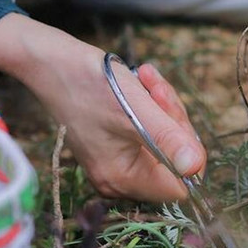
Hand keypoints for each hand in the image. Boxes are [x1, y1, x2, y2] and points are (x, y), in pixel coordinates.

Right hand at [0, 14, 205, 201]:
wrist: (51, 62)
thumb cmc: (88, 83)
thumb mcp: (135, 108)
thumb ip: (167, 139)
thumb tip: (196, 167)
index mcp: (122, 178)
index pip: (179, 185)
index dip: (186, 152)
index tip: (171, 115)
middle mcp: (119, 180)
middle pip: (174, 162)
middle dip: (173, 122)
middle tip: (157, 89)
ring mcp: (116, 164)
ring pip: (164, 144)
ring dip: (163, 109)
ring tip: (147, 80)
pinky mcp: (114, 148)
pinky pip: (149, 134)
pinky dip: (152, 108)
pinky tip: (142, 83)